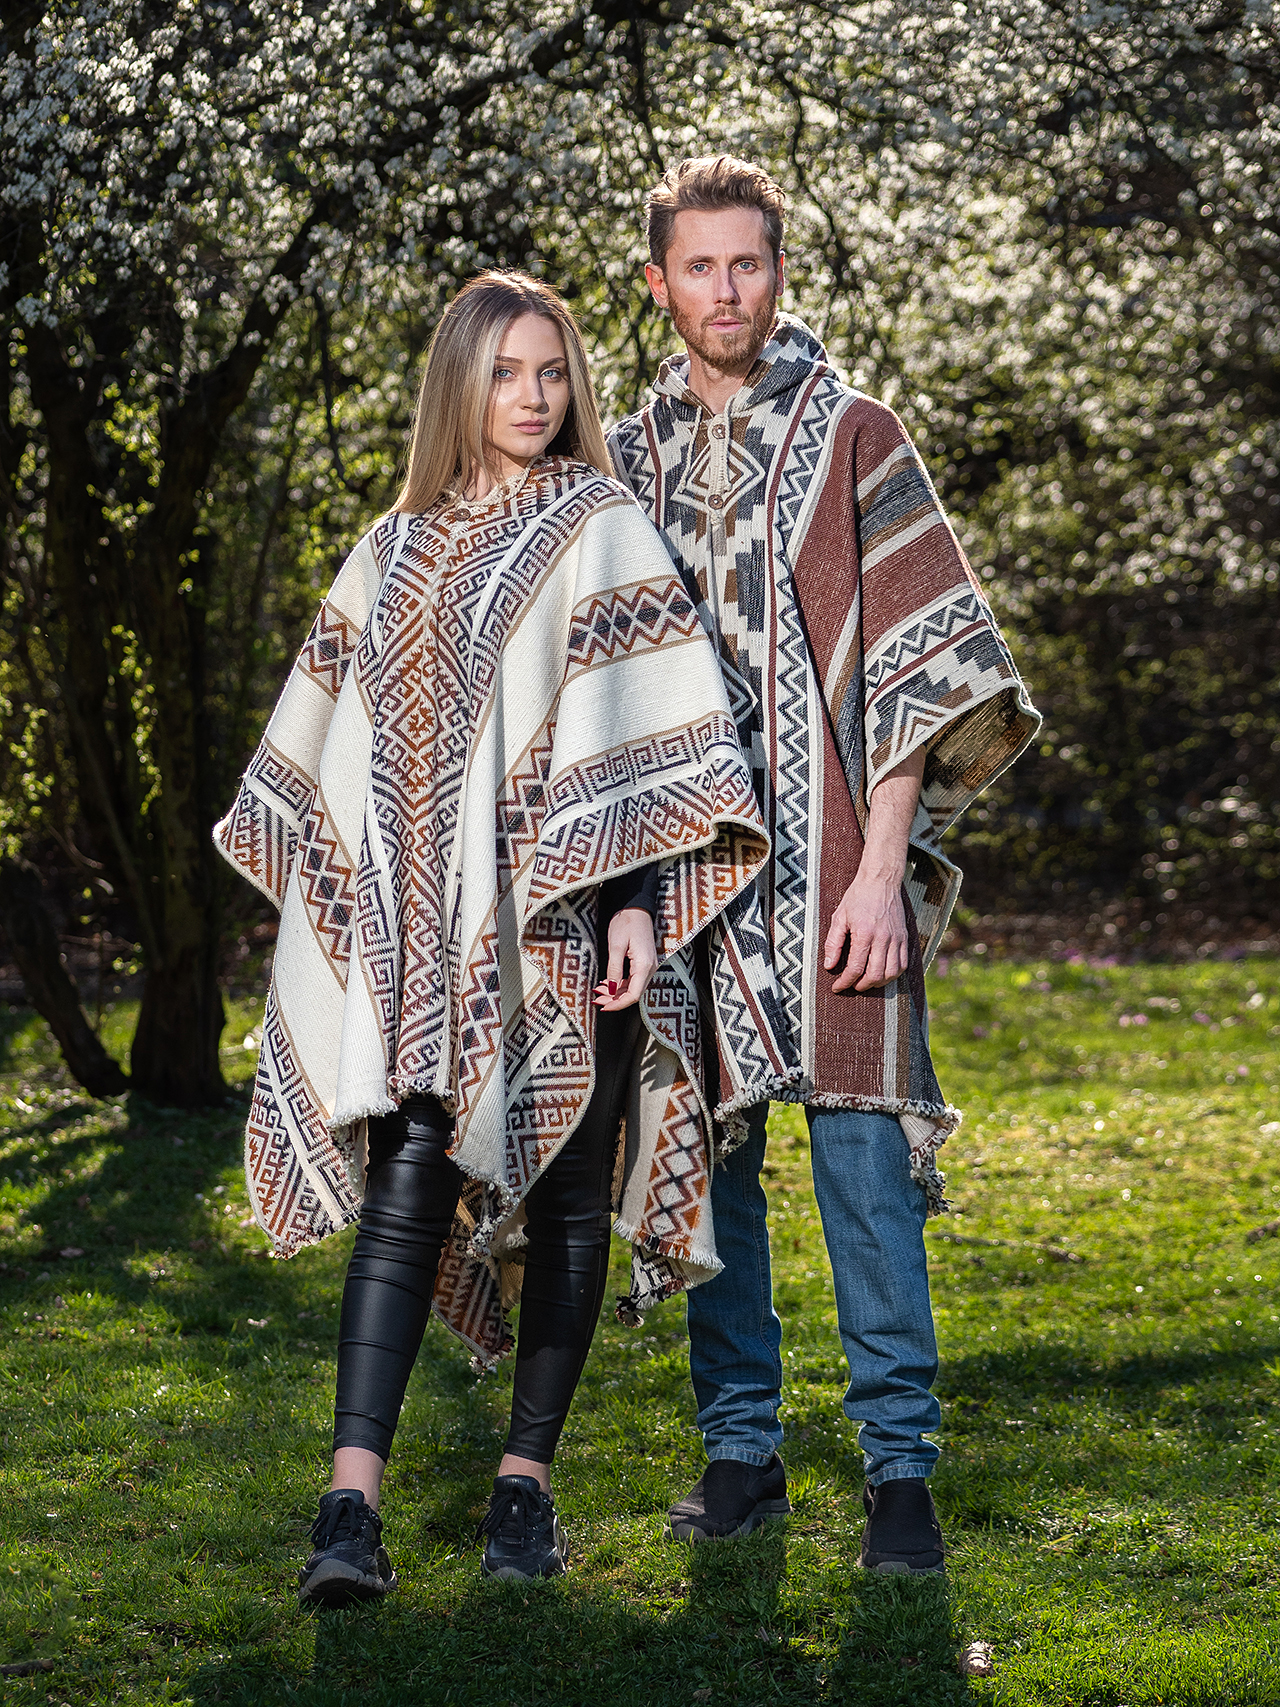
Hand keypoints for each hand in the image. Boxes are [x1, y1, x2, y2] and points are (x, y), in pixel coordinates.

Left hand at [593, 907, 657, 1010]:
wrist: (636, 908)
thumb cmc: (627, 922)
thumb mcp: (616, 946)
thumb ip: (614, 969)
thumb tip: (610, 989)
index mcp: (644, 965)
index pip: (633, 995)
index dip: (618, 1004)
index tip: (603, 1006)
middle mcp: (650, 968)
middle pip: (633, 993)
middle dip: (614, 1000)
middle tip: (596, 1000)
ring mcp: (648, 966)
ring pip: (632, 988)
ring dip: (616, 993)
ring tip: (598, 992)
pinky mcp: (644, 963)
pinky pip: (633, 979)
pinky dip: (619, 984)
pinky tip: (607, 983)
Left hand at [823, 874, 908, 993]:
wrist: (881, 881)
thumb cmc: (858, 897)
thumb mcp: (839, 917)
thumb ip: (833, 943)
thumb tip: (829, 966)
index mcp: (864, 933)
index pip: (855, 968)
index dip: (845, 982)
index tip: (837, 987)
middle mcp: (883, 938)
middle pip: (875, 975)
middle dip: (861, 986)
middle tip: (852, 986)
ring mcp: (896, 939)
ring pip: (892, 973)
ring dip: (878, 983)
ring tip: (866, 982)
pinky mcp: (904, 937)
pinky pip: (903, 964)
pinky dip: (893, 974)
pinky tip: (882, 973)